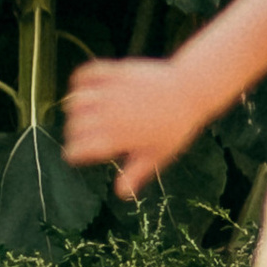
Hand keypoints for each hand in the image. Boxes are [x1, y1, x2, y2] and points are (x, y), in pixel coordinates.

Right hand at [64, 56, 214, 201]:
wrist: (192, 90)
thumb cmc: (176, 127)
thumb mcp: (158, 155)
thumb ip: (136, 174)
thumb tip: (120, 194)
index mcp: (117, 138)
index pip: (78, 149)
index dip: (74, 154)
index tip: (78, 153)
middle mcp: (110, 115)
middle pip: (74, 126)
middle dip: (74, 133)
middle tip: (84, 134)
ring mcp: (112, 92)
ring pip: (76, 101)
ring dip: (76, 108)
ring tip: (85, 112)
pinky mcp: (117, 72)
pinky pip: (87, 74)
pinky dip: (80, 80)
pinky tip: (86, 88)